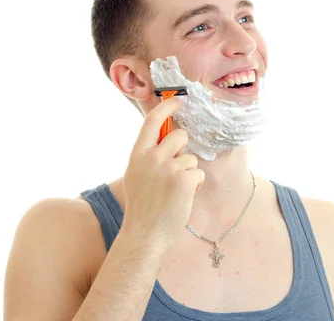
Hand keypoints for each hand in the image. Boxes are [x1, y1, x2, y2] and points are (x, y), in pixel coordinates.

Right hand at [121, 97, 204, 248]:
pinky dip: (194, 184)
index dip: (167, 107)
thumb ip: (147, 154)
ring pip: (191, 157)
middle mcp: (152, 157)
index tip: (178, 100)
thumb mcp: (136, 174)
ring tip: (174, 190)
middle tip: (177, 168)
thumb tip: (163, 136)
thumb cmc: (142, 205)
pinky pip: (197, 172)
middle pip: (180, 136)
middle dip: (183, 149)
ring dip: (188, 172)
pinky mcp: (184, 180)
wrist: (145, 233)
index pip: (152, 120)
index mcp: (138, 154)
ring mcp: (168, 168)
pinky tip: (182, 197)